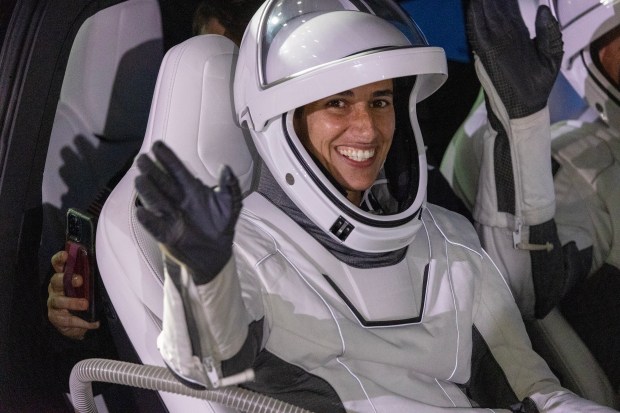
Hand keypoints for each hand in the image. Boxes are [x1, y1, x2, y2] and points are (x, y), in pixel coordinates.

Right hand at [47, 251, 99, 339]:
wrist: (76, 323)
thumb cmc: (82, 298)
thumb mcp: (86, 286)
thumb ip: (90, 277)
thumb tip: (107, 267)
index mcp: (63, 277)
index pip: (57, 265)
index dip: (59, 259)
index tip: (66, 255)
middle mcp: (55, 289)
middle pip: (55, 281)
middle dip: (66, 279)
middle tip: (80, 280)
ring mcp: (54, 303)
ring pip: (58, 301)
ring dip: (72, 302)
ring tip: (85, 304)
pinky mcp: (55, 318)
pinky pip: (67, 320)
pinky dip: (81, 322)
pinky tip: (93, 323)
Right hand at [135, 141, 241, 284]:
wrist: (217, 252)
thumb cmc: (222, 224)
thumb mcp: (230, 204)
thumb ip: (230, 186)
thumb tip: (225, 168)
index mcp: (192, 189)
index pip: (178, 170)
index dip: (168, 158)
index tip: (157, 146)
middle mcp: (178, 199)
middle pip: (163, 182)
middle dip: (153, 170)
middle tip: (142, 159)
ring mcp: (170, 215)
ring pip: (156, 200)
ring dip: (148, 191)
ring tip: (140, 179)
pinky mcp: (167, 234)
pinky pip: (156, 226)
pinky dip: (149, 220)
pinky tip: (141, 211)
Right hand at [467, 0, 562, 117]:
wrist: (524, 110)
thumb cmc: (538, 86)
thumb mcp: (551, 56)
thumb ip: (549, 33)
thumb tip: (541, 10)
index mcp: (519, 36)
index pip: (510, 11)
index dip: (505, 0)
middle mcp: (504, 37)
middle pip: (495, 11)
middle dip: (490, 0)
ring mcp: (494, 45)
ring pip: (485, 18)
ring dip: (481, 5)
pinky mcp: (487, 55)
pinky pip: (478, 34)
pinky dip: (474, 20)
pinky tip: (472, 7)